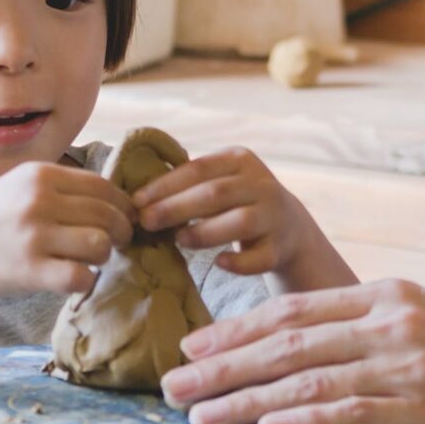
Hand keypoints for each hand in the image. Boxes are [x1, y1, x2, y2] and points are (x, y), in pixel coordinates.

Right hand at [0, 161, 134, 299]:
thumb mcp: (21, 185)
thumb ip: (62, 186)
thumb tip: (116, 197)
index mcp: (41, 175)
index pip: (103, 187)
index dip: (123, 206)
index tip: (125, 219)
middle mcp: (39, 201)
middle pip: (107, 215)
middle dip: (121, 232)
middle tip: (116, 244)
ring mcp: (34, 236)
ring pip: (100, 245)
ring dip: (104, 256)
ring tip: (90, 260)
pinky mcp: (30, 270)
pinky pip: (81, 276)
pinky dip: (85, 281)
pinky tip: (74, 279)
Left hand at [134, 147, 315, 277]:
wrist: (288, 227)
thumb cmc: (237, 202)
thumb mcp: (221, 181)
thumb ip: (189, 183)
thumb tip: (136, 198)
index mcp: (240, 160)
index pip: (199, 169)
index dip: (166, 184)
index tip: (136, 201)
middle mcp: (261, 184)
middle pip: (216, 193)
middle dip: (176, 207)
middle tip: (146, 222)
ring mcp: (275, 215)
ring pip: (240, 222)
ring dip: (205, 232)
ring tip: (179, 240)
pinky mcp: (281, 247)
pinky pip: (260, 257)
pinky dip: (239, 262)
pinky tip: (219, 263)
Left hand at [159, 280, 424, 423]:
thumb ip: (383, 330)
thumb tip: (332, 351)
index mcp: (388, 296)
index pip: (295, 310)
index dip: (237, 328)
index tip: (195, 344)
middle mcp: (390, 319)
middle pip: (286, 340)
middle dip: (221, 362)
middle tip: (171, 380)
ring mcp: (408, 360)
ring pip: (306, 376)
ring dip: (243, 396)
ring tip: (197, 412)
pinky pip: (350, 411)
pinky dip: (300, 420)